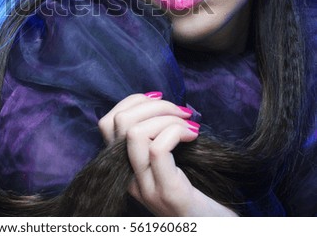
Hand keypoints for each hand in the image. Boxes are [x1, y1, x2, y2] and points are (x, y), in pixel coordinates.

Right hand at [98, 93, 237, 216]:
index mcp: (125, 165)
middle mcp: (128, 177)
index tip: (160, 100)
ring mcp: (146, 186)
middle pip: (120, 122)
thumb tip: (160, 103)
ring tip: (187, 124)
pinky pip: (159, 149)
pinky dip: (176, 131)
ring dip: (166, 117)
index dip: (132, 101)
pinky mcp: (167, 193)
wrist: (215, 227)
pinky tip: (193, 135)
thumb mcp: (168, 159)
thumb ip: (156, 135)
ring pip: (135, 133)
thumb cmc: (198, 189)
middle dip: (153, 105)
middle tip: (180, 112)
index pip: (107, 122)